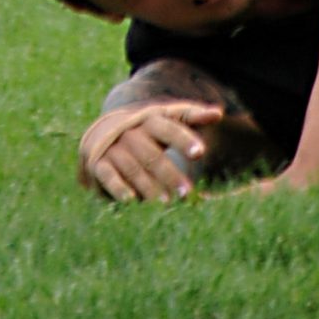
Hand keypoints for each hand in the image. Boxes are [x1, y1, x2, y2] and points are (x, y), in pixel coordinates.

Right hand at [78, 100, 224, 203]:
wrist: (102, 134)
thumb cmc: (146, 131)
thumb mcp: (167, 120)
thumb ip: (191, 117)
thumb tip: (219, 113)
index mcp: (150, 120)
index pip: (169, 127)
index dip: (184, 139)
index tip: (200, 153)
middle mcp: (131, 132)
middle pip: (152, 154)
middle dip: (170, 174)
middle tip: (186, 193)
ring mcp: (113, 147)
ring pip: (133, 168)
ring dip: (149, 187)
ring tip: (167, 204)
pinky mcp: (99, 163)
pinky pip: (109, 176)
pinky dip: (119, 188)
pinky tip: (131, 201)